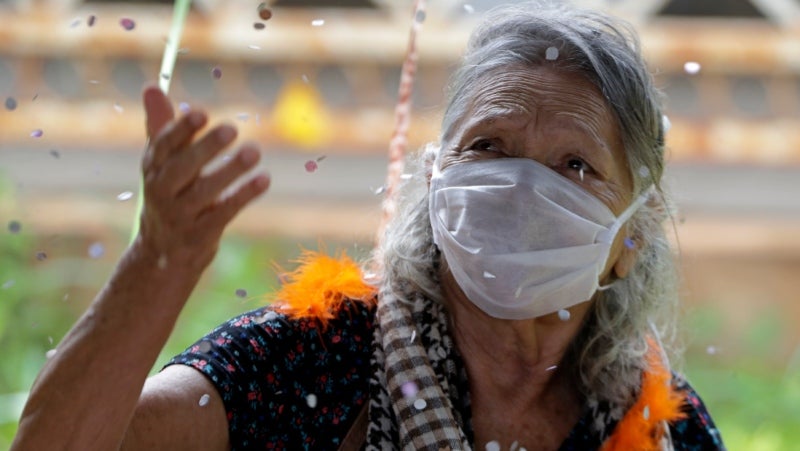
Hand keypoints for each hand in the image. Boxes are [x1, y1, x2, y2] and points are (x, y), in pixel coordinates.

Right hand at [137, 86, 269, 268]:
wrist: (161, 255)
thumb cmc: (169, 195)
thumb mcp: (161, 163)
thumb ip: (162, 126)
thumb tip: (151, 85)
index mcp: (152, 169)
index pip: (163, 146)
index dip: (180, 130)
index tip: (202, 112)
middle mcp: (161, 192)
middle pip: (182, 168)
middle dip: (205, 148)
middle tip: (232, 128)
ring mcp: (179, 216)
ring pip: (204, 191)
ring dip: (231, 170)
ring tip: (255, 151)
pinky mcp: (199, 236)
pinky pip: (223, 214)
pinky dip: (243, 196)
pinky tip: (264, 179)